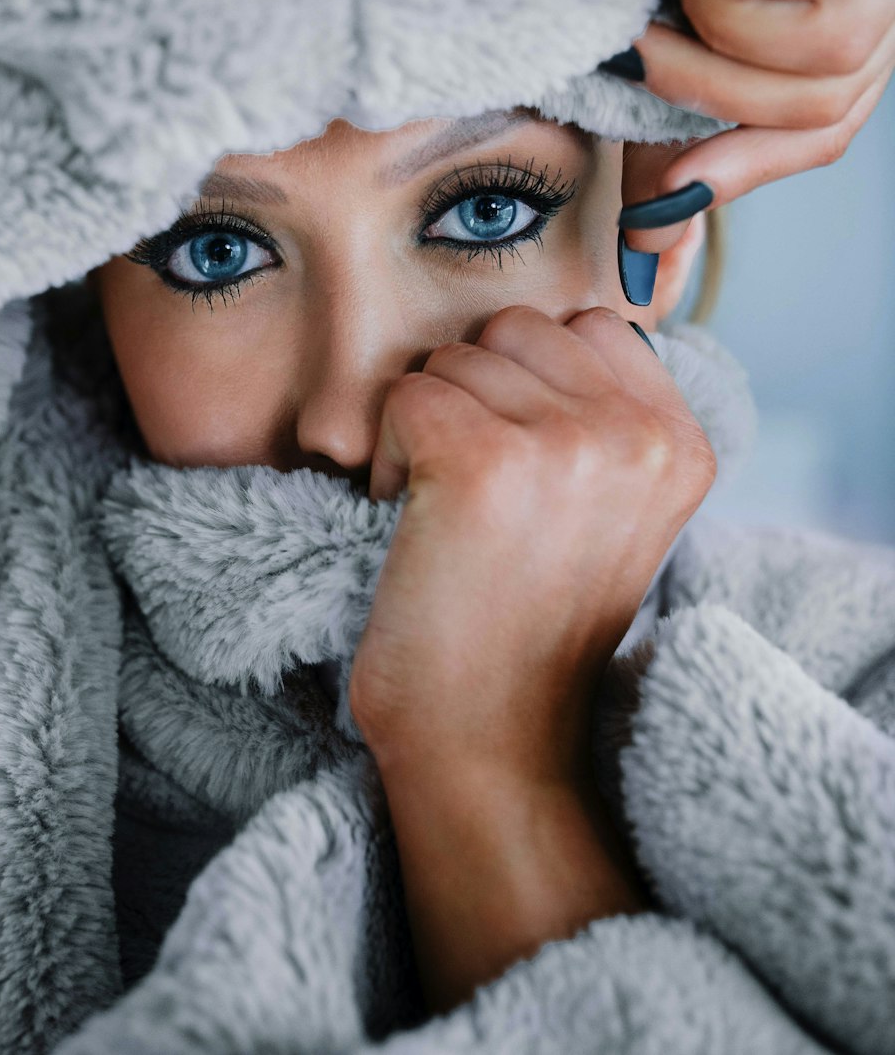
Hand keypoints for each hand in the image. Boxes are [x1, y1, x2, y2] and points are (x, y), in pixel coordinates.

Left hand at [347, 305, 715, 785]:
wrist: (492, 742)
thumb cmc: (531, 623)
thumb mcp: (612, 510)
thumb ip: (605, 417)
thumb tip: (541, 331)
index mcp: (680, 442)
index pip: (591, 324)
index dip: (530, 379)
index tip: (522, 461)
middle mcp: (637, 434)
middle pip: (515, 329)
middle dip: (475, 393)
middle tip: (472, 485)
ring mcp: (565, 444)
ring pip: (453, 358)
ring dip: (428, 424)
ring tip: (444, 509)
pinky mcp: (481, 462)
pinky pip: (404, 396)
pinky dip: (385, 454)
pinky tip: (407, 516)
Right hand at [618, 0, 894, 254]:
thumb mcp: (667, 56)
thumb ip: (675, 153)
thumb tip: (650, 260)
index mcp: (855, 11)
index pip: (830, 124)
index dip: (747, 164)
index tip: (668, 179)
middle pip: (832, 91)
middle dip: (717, 93)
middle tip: (646, 49)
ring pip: (828, 42)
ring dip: (721, 28)